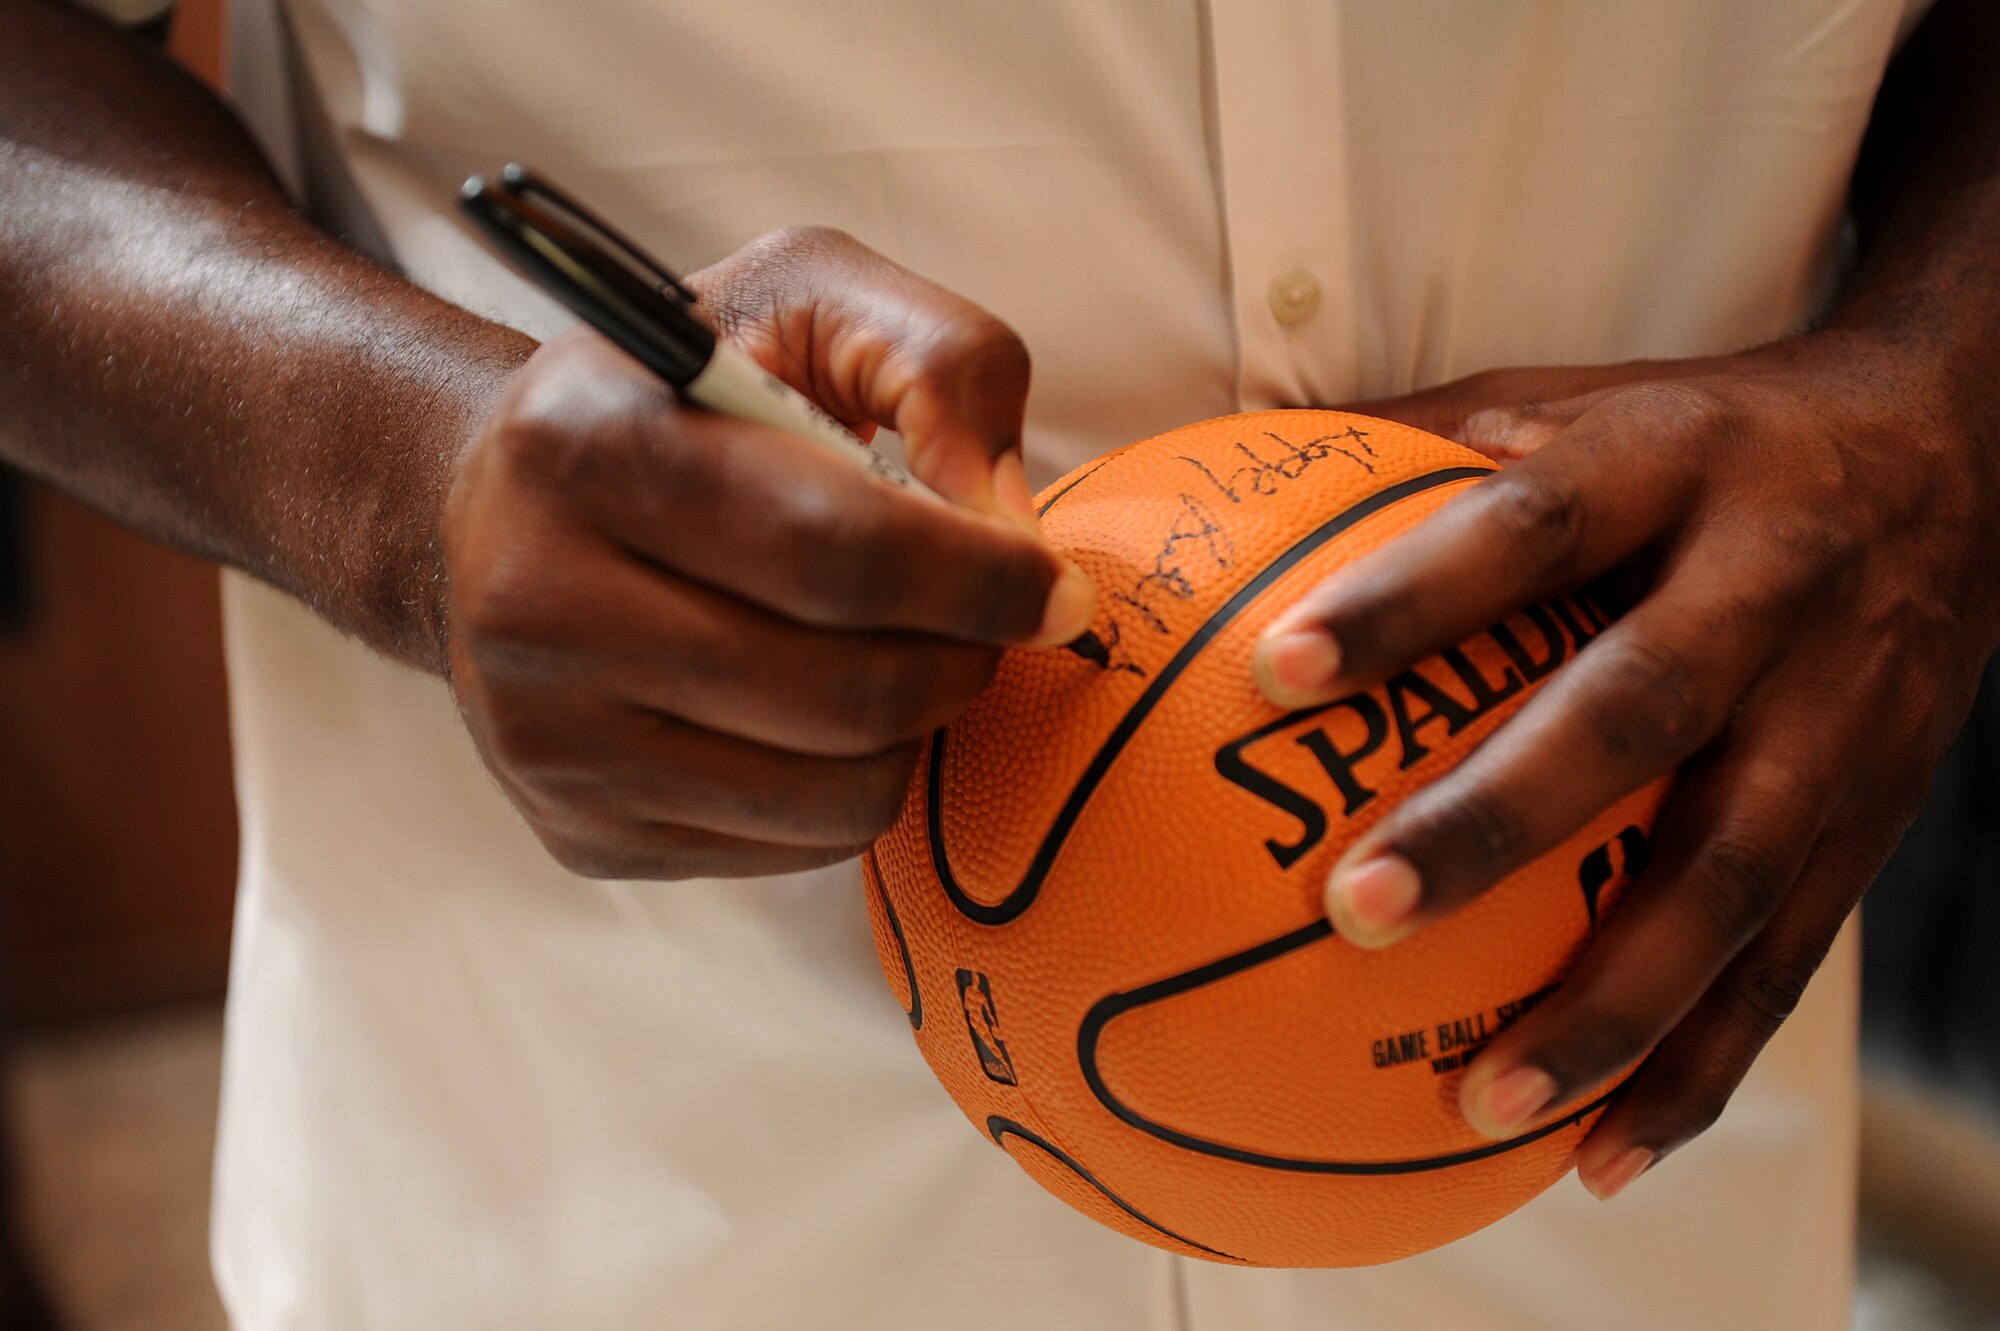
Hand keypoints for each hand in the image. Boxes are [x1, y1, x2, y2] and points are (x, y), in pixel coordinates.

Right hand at [442, 227, 1094, 878]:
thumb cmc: (679, 397)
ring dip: (919, 730)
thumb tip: (1007, 516)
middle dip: (964, 662)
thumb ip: (939, 359)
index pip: (837, 549)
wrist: (490, 509)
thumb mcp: (802, 301)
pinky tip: (827, 711)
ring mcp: (549, 737)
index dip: (982, 580)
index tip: (1053, 586)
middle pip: (847, 690)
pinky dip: (853, 784)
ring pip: (836, 792)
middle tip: (991, 624)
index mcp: (588, 444)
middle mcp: (538, 601)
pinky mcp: (582, 829)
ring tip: (906, 655)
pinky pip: (796, 847)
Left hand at [1254, 332, 1999, 1197]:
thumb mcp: (1576, 398)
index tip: (1277, 668)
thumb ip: (1423, 440)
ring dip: (1610, 1005)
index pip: (1531, 522)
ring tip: (1481, 1104)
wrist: (1953, 449)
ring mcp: (1839, 715)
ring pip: (1730, 878)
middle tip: (1353, 912)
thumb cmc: (1704, 435)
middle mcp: (1767, 588)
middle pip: (1638, 711)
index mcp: (1672, 467)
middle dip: (1500, 824)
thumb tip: (1229, 485)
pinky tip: (1601, 1160)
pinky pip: (1788, 963)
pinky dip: (1698, 1068)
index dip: (1413, 595)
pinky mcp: (1877, 820)